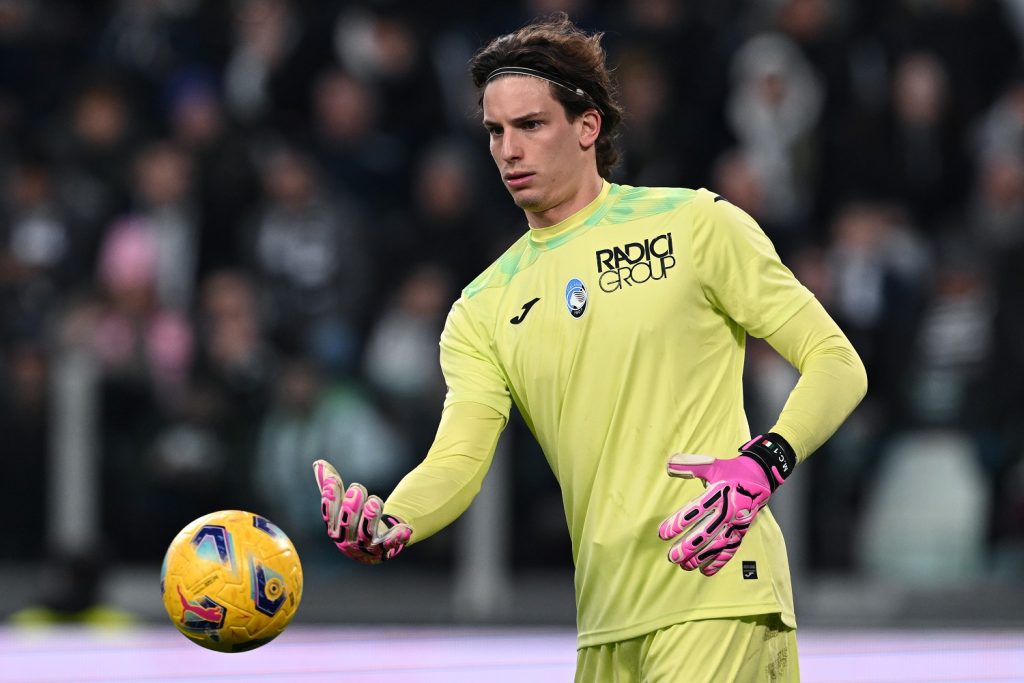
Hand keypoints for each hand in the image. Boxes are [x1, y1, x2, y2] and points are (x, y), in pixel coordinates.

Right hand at [313, 459, 411, 563]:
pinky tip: (404, 528)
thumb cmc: (351, 521)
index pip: (328, 513)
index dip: (330, 497)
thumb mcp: (340, 505)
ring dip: (370, 516)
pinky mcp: (383, 548)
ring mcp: (365, 546)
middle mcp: (346, 539)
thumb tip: (318, 463)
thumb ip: (330, 486)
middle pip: (347, 522)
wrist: (370, 547)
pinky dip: (397, 537)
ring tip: (374, 501)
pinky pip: (390, 543)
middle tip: (358, 489)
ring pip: (366, 532)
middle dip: (351, 505)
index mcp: (334, 527)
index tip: (334, 479)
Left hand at [658, 434, 793, 575]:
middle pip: (706, 532)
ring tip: (684, 566)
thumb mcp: (712, 465)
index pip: (696, 510)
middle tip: (672, 557)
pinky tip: (706, 571)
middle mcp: (728, 510)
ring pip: (718, 544)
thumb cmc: (732, 470)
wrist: (762, 476)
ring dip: (701, 557)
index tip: (662, 534)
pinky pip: (731, 549)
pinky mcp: (743, 531)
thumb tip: (668, 464)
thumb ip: (690, 465)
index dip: (679, 522)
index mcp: (719, 493)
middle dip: (689, 547)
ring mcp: (737, 523)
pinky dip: (720, 561)